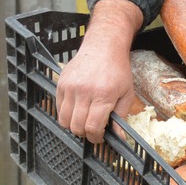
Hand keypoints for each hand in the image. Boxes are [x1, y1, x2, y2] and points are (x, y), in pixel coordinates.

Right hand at [56, 0, 141, 143]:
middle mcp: (84, 92)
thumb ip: (120, 117)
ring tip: (84, 119)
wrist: (104, 46)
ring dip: (74, 125)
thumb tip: (118, 137)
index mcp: (103, 96)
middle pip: (76, 126)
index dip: (96, 138)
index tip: (99, 137)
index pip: (92, 127)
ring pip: (64, 120)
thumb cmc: (118, 70)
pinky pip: (58, 108)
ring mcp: (70, 88)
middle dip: (85, 133)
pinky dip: (67, 113)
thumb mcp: (127, 94)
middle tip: (93, 128)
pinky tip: (77, 108)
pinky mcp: (61, 84)